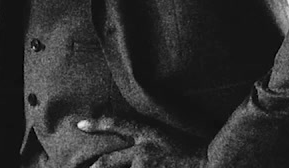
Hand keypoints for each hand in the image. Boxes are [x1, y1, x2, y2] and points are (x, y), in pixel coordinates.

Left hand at [79, 117, 205, 167]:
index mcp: (147, 133)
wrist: (209, 161)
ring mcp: (145, 166)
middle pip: (107, 162)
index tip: (79, 124)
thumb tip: (129, 143)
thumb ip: (146, 138)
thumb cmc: (190, 148)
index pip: (117, 124)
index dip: (97, 124)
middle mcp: (142, 150)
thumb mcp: (166, 135)